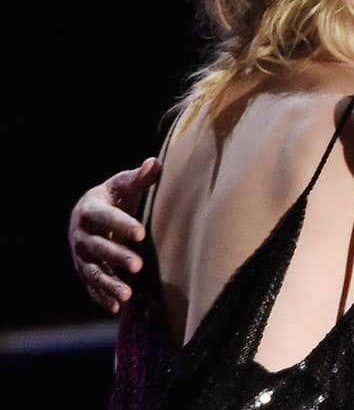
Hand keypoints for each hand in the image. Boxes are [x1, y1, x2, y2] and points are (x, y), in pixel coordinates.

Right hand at [68, 157, 160, 312]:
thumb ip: (139, 178)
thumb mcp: (123, 185)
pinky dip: (102, 297)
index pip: (105, 217)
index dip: (122, 224)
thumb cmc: (113, 196)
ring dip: (109, 283)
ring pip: (92, 270)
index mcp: (89, 209)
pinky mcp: (83, 269)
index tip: (141, 233)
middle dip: (117, 256)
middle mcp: (80, 233)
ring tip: (127, 296)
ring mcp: (80, 254)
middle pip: (98, 247)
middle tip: (138, 265)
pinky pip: (91, 285)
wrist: (89, 214)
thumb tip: (154, 163)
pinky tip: (116, 309)